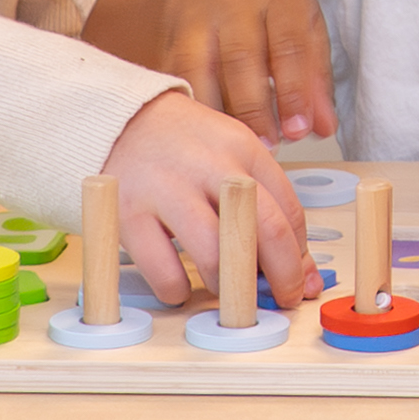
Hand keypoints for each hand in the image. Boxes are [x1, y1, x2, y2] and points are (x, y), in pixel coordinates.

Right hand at [98, 86, 305, 306]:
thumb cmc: (183, 146)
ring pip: (215, 255)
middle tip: (281, 298)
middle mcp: (208, 165)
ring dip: (230, 286)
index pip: (287, 211)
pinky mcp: (129, 213)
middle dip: (281, 276)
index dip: (299, 256)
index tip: (301, 281)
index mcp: (242, 148)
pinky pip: (164, 271)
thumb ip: (263, 201)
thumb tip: (297, 266)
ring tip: (228, 290)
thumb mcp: (231, 155)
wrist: (117, 120)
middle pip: (263, 230)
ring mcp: (166, 189)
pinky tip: (180, 285)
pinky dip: (177, 290)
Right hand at [99, 0, 337, 146]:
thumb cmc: (267, 7)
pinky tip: (205, 132)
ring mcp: (196, 18)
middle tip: (269, 145)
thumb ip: (315, 76)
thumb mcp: (303, 26)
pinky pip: (176, 77)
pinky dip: (191, 107)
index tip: (299, 130)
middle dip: (255, 108)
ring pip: (201, 69)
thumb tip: (323, 127)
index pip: (288, 46)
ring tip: (236, 144)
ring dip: (218, 113)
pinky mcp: (170, 39)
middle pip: (241, 58)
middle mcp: (233, 2)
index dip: (294, 92)